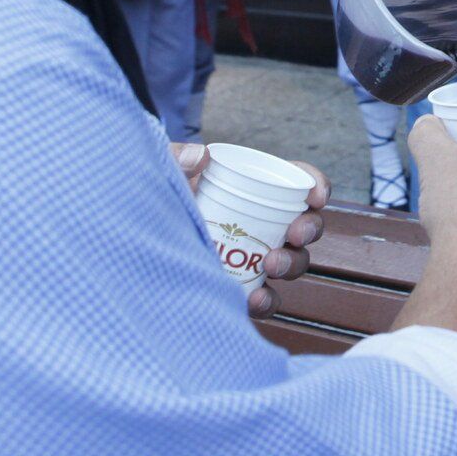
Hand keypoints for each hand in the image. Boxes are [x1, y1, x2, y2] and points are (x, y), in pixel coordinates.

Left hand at [172, 144, 328, 318]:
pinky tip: (254, 299)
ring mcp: (256, 256)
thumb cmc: (160, 199)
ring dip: (292, 263)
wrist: (140, 240)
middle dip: (310, 228)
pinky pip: (267, 297)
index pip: (297, 181)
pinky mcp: (243, 287)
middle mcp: (264, 222)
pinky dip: (267, 301)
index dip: (316, 185)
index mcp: (254, 187)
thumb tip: (200, 155)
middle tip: (295, 234)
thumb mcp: (164, 173)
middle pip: (305, 224)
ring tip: (271, 266)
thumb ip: (176, 159)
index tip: (315, 196)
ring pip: (294, 261)